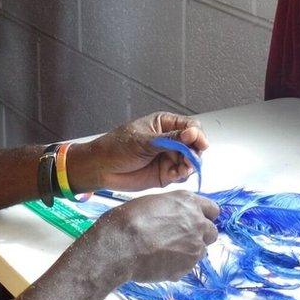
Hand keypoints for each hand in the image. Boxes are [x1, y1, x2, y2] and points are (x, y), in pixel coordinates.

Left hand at [68, 112, 208, 191]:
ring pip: (190, 161)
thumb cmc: (116, 148)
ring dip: (190, 165)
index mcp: (164, 124)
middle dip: (195, 152)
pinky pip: (181, 174)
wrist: (101, 169)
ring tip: (182, 169)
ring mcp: (168, 157)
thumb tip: (192, 133)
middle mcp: (170, 140)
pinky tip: (174, 174)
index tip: (198, 142)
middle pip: (194, 144)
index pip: (190, 126)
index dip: (197, 135)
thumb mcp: (143, 141)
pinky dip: (182, 175)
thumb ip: (169, 139)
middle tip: (190, 160)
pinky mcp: (166, 174)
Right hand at [81, 190, 218, 283]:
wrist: (120, 245)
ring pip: (201, 251)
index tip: (197, 221)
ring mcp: (195, 247)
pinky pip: (187, 266)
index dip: (205, 216)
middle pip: (212, 232)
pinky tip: (159, 261)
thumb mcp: (152, 202)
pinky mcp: (187, 267)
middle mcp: (197, 223)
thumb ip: (172, 209)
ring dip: (189, 251)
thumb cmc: (129, 219)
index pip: (213, 209)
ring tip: (166, 251)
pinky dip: (178, 264)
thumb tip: (174, 218)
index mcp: (188, 202)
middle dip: (201, 235)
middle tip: (181, 238)